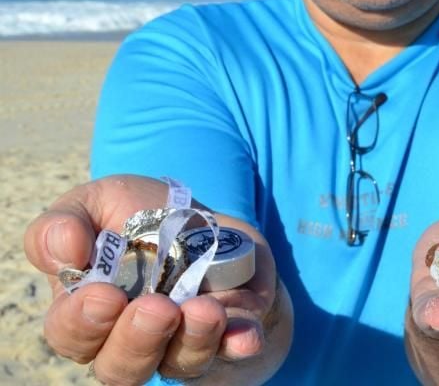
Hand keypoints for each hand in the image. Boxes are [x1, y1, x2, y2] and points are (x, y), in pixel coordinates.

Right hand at [24, 175, 291, 384]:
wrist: (203, 217)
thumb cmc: (138, 214)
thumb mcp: (96, 202)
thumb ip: (60, 224)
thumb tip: (66, 251)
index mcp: (88, 310)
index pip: (72, 334)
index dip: (84, 322)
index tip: (104, 295)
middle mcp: (132, 339)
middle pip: (122, 366)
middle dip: (139, 340)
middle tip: (157, 307)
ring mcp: (182, 341)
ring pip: (180, 363)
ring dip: (194, 341)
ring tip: (206, 309)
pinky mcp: (229, 332)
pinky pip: (234, 350)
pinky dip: (240, 343)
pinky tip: (248, 335)